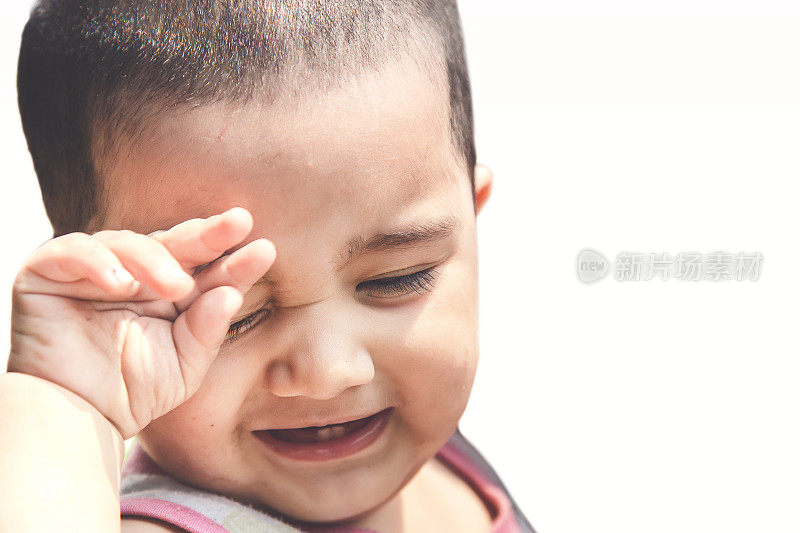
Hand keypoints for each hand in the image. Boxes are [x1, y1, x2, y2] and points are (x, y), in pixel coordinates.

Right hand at [7, 207, 275, 438]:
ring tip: (176, 287)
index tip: (265, 250)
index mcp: (168, 292)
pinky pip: (71, 251)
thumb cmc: (133, 392)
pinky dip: (96, 261)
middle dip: (207, 234)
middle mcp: (134, 274)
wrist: (78, 420)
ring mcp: (93, 270)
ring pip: (127, 242)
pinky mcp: (48, 272)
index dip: (233, 260)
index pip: (205, 269)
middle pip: (173, 243)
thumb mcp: (185, 364)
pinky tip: (119, 282)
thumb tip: (231, 294)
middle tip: (239, 222)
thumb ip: (208, 330)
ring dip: (155, 259)